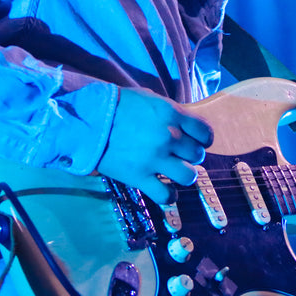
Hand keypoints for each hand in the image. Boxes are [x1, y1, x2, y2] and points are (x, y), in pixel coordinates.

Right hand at [95, 87, 213, 203]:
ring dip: (184, 175)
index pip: (205, 132)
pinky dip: (169, 196)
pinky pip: (165, 195)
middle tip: (180, 155)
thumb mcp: (150, 99)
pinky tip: (166, 191)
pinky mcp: (139, 177)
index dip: (204, 139)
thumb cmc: (119, 105)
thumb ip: (170, 113)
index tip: (198, 142)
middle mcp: (169, 138)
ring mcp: (155, 159)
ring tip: (175, 172)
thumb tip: (184, 123)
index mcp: (173, 115)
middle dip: (191, 156)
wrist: (90, 120)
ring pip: (188, 176)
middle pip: (197, 155)